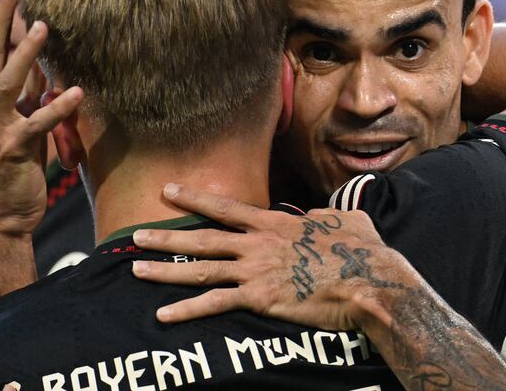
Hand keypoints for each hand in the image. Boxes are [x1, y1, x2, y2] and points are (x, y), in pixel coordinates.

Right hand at [0, 0, 82, 241]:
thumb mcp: (20, 123)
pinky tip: (77, 93)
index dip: (1, 18)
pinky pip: (36, 124)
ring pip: (7, 84)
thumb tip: (45, 65)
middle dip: (2, 18)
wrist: (6, 215)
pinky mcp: (14, 150)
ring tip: (43, 27)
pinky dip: (57, 107)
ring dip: (26, 54)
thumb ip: (28, 95)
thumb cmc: (16, 166)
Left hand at [131, 184, 416, 329]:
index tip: (169, 191)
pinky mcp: (260, 298)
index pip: (226, 208)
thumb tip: (314, 217)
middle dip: (167, 236)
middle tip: (137, 235)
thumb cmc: (362, 251)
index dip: (195, 199)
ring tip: (136, 269)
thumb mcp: (343, 220)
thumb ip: (321, 217)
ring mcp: (256, 271)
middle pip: (203, 238)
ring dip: (166, 270)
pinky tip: (163, 315)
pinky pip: (215, 304)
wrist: (368, 281)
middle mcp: (259, 244)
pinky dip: (187, 310)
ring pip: (201, 269)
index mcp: (276, 223)